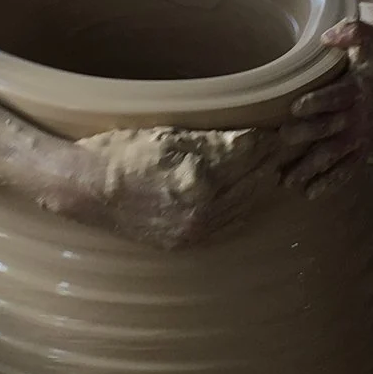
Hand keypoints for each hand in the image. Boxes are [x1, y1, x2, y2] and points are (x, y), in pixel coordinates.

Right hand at [71, 125, 284, 248]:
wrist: (88, 190)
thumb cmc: (123, 154)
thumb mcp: (168, 136)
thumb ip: (214, 141)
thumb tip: (254, 139)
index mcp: (200, 177)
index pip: (251, 154)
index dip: (268, 140)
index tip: (281, 130)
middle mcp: (202, 209)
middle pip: (255, 180)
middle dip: (270, 161)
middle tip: (285, 146)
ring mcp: (195, 230)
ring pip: (245, 205)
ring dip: (261, 185)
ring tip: (271, 167)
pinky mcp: (186, 243)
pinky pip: (228, 226)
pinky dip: (243, 209)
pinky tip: (249, 196)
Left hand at [277, 20, 372, 194]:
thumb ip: (353, 32)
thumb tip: (327, 37)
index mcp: (356, 89)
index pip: (335, 97)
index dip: (316, 102)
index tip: (296, 108)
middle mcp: (355, 117)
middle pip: (328, 128)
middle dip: (306, 134)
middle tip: (282, 138)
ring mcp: (357, 138)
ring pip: (332, 155)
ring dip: (310, 168)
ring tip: (287, 179)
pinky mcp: (360, 152)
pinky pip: (345, 171)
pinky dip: (328, 182)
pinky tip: (309, 193)